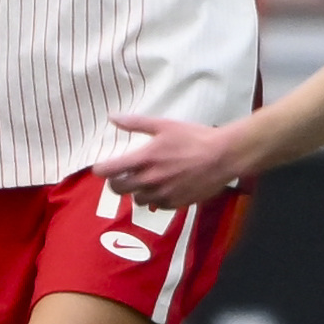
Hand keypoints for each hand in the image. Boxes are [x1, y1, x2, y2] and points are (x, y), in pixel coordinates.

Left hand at [96, 114, 243, 208]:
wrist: (222, 157)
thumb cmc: (194, 138)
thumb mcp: (164, 125)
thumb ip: (136, 123)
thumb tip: (112, 117)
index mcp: (144, 159)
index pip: (109, 170)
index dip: (101, 169)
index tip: (103, 167)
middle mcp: (149, 180)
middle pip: (118, 189)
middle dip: (116, 182)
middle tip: (123, 175)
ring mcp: (162, 194)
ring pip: (137, 200)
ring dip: (137, 191)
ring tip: (146, 181)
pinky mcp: (175, 204)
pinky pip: (156, 206)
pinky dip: (155, 198)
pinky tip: (163, 188)